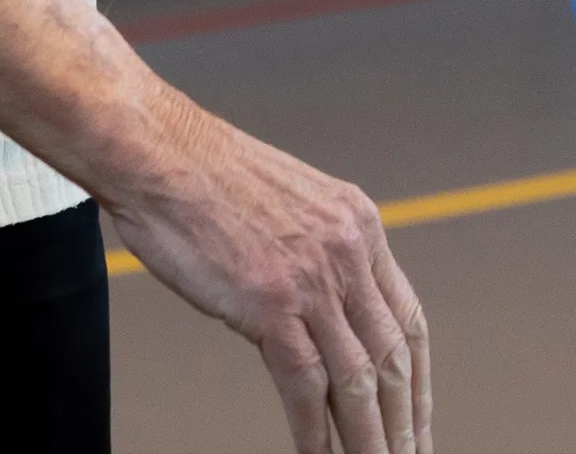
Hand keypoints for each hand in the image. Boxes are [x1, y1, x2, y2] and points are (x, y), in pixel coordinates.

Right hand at [105, 92, 431, 452]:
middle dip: (406, 420)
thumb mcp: (289, 203)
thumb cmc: (205, 177)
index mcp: (358, 224)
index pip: (407, 318)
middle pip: (394, 357)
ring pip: (359, 380)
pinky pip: (307, 385)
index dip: (417, 378)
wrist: (157, 150)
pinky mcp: (270, 303)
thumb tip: (323, 305)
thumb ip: (317, 250)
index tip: (418, 416)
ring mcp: (312, 278)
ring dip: (371, 440)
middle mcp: (348, 250)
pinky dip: (316, 434)